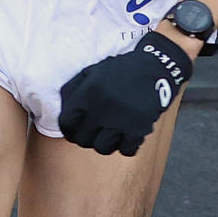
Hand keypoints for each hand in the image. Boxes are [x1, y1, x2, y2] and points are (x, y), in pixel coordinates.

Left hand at [57, 30, 191, 157]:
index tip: (73, 130)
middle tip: (90, 133)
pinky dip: (125, 146)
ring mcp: (121, 120)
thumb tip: (62, 109)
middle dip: (84, 138)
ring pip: (102, 148)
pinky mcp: (139, 128)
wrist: (155, 67)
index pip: (66, 123)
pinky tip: (125, 137)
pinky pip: (126, 150)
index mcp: (87, 94)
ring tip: (108, 135)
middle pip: (83, 139)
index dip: (68, 129)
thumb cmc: (120, 69)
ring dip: (104, 143)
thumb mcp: (91, 72)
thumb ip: (73, 89)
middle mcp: (102, 109)